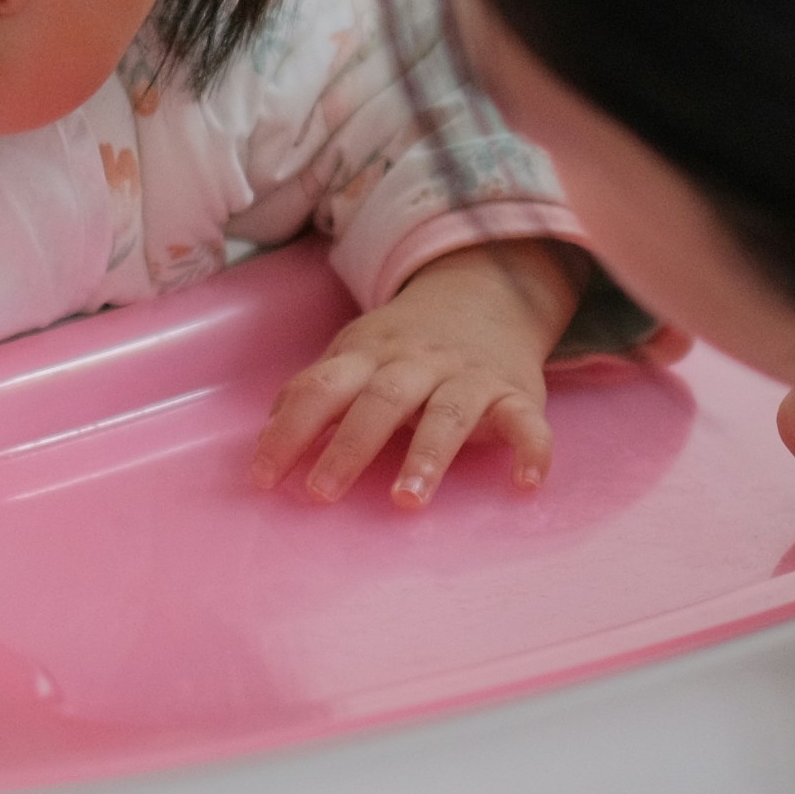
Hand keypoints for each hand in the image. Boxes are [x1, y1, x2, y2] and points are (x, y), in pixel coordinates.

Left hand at [250, 238, 586, 504]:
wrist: (487, 294)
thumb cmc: (406, 346)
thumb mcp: (355, 354)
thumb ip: (315, 391)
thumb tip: (268, 434)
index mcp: (370, 355)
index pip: (322, 387)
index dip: (289, 430)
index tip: (263, 478)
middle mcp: (418, 364)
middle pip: (382, 400)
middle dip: (351, 445)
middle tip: (322, 492)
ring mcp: (469, 378)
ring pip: (448, 414)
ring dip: (427, 455)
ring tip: (407, 499)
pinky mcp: (516, 394)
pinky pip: (526, 422)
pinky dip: (531, 449)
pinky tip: (526, 481)